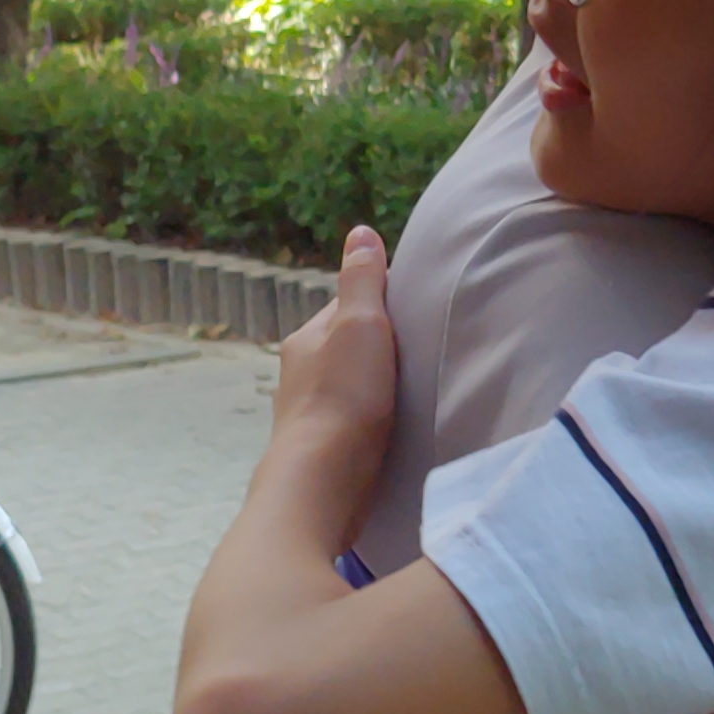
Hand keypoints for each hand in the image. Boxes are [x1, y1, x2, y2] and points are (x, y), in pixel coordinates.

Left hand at [267, 224, 400, 497]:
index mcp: (306, 338)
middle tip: (414, 353)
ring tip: (404, 393)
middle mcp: (298, 373)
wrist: (323, 482)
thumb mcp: (361, 324)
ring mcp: (305, 414)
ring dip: (368, 387)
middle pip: (343, 347)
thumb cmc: (345, 397)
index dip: (377, 303)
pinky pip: (346, 422)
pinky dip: (365, 419)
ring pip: (343, 387)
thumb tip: (360, 231)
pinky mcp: (319, 451)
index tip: (409, 310)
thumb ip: (363, 280)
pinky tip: (384, 430)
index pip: (345, 306)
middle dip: (373, 348)